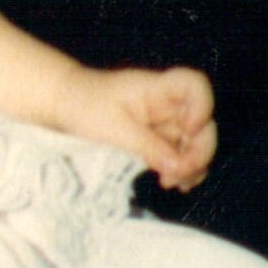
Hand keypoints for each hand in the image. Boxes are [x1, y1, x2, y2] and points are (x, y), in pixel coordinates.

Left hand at [62, 64, 215, 190]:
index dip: (202, 107)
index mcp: (156, 89)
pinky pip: (179, 154)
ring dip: (191, 165)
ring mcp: (164, 122)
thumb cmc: (84, 107)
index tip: (189, 130)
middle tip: (179, 174)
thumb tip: (180, 167)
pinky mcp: (158, 139)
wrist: (64, 106)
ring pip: (194, 143)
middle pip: (203, 122)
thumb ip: (149, 147)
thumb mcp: (113, 129)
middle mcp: (166, 104)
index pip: (194, 85)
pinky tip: (172, 182)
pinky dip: (181, 168)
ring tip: (171, 183)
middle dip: (198, 151)